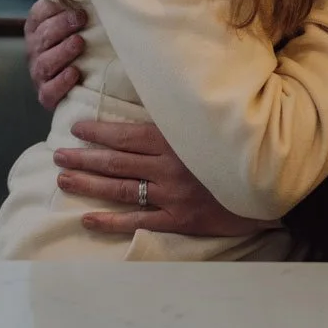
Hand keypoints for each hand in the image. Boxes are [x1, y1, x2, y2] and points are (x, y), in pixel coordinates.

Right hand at [25, 0, 86, 109]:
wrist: (78, 84)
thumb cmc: (77, 45)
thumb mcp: (73, 25)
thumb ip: (73, 8)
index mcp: (36, 29)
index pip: (38, 14)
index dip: (54, 8)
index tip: (76, 4)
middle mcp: (34, 50)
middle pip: (42, 36)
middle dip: (61, 26)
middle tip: (81, 18)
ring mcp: (38, 74)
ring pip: (45, 62)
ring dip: (62, 51)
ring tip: (79, 43)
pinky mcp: (46, 95)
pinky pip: (49, 91)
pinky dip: (61, 82)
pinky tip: (74, 73)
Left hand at [54, 121, 263, 237]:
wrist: (270, 183)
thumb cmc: (238, 150)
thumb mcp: (206, 127)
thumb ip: (178, 121)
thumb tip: (151, 107)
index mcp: (173, 140)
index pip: (125, 135)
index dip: (97, 132)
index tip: (75, 128)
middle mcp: (167, 167)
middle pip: (115, 161)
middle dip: (83, 157)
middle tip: (56, 156)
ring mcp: (172, 195)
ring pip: (120, 189)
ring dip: (89, 183)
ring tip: (63, 180)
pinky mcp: (180, 220)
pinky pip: (138, 221)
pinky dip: (111, 220)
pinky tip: (88, 218)